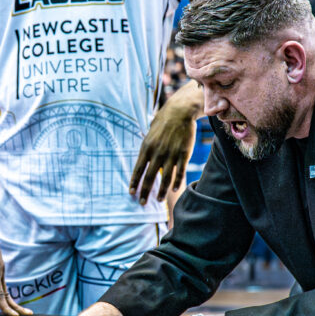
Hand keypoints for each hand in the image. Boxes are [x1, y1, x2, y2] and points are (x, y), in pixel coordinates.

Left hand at [129, 90, 198, 204]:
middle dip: (145, 192)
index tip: (131, 192)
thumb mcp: (149, 135)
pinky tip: (173, 189)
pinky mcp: (183, 154)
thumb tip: (142, 163)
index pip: (138, 169)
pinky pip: (179, 172)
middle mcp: (157, 153)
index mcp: (146, 148)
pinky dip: (176, 182)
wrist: (179, 112)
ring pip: (165, 178)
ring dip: (161, 191)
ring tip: (158, 200)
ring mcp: (171, 154)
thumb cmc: (162, 123)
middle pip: (150, 177)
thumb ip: (146, 150)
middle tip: (142, 203)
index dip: (134, 182)